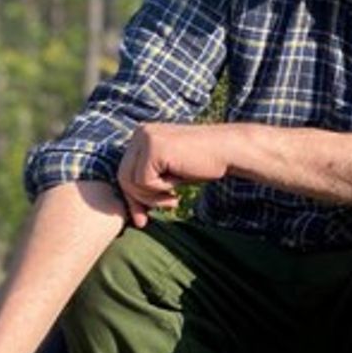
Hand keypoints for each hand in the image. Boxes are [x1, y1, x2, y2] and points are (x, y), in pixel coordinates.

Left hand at [116, 122, 236, 227]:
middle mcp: (140, 132)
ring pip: (131, 181)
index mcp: (142, 136)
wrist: (228, 150)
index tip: (141, 219)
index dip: (132, 198)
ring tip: (173, 197)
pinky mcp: (154, 147)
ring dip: (152, 197)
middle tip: (153, 215)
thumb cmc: (201, 164)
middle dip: (138, 201)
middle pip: (123, 177)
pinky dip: (161, 190)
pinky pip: (144, 181)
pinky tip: (178, 184)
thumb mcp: (167, 176)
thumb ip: (147, 185)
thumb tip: (127, 213)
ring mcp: (146, 138)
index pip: (124, 172)